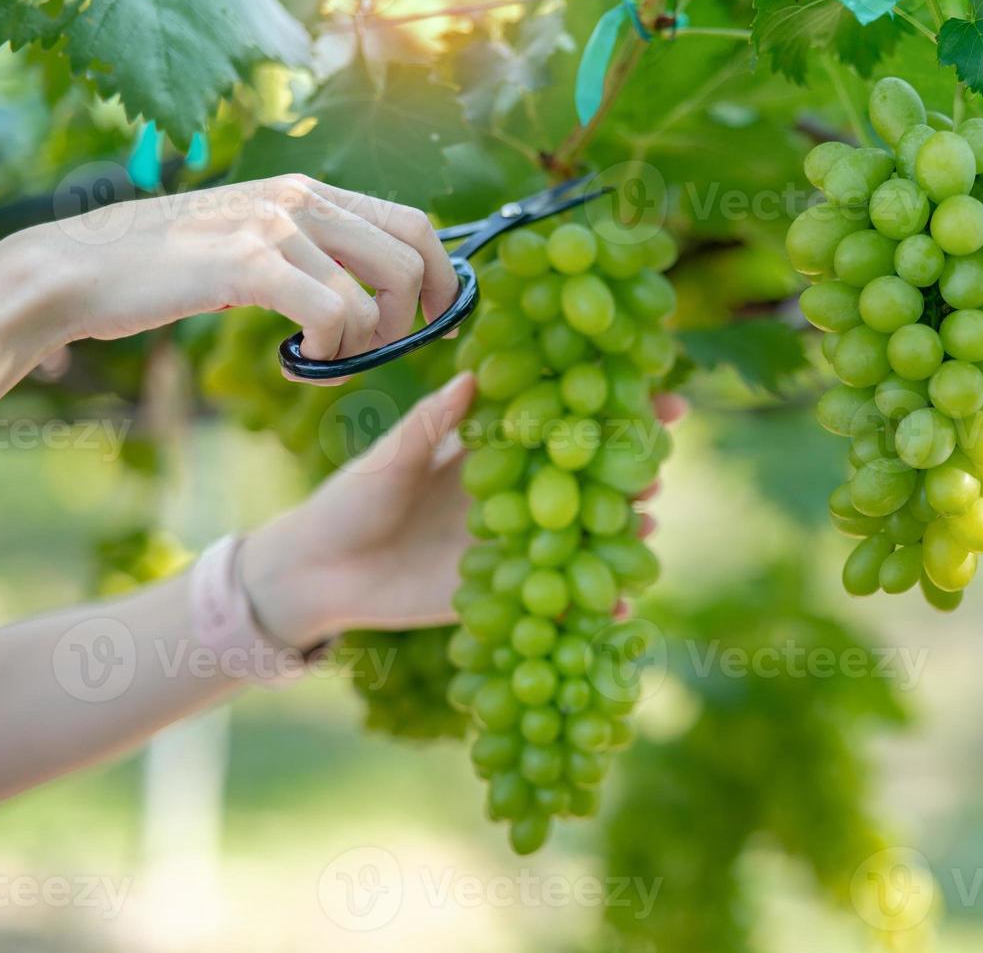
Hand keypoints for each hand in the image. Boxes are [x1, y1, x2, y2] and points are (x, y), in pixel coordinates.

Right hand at [36, 175, 457, 369]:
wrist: (81, 268)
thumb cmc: (168, 268)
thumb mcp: (253, 242)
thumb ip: (311, 251)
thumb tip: (372, 291)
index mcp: (309, 192)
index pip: (415, 222)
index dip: (442, 276)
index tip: (436, 320)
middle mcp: (300, 199)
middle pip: (410, 260)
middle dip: (405, 320)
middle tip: (367, 351)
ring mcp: (274, 227)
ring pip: (372, 299)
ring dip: (359, 348)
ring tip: (319, 360)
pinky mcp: (248, 264)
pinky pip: (331, 315)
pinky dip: (327, 352)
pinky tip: (294, 359)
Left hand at [238, 373, 687, 648]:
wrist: (319, 572)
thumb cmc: (351, 499)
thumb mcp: (390, 457)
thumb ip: (431, 424)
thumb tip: (471, 377)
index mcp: (497, 449)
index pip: (566, 421)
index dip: (614, 408)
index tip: (663, 398)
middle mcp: (519, 494)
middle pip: (589, 479)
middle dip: (630, 472)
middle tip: (654, 470)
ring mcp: (517, 544)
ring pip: (584, 535)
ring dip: (622, 533)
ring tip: (646, 528)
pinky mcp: (506, 591)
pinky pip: (557, 594)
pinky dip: (591, 602)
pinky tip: (620, 605)